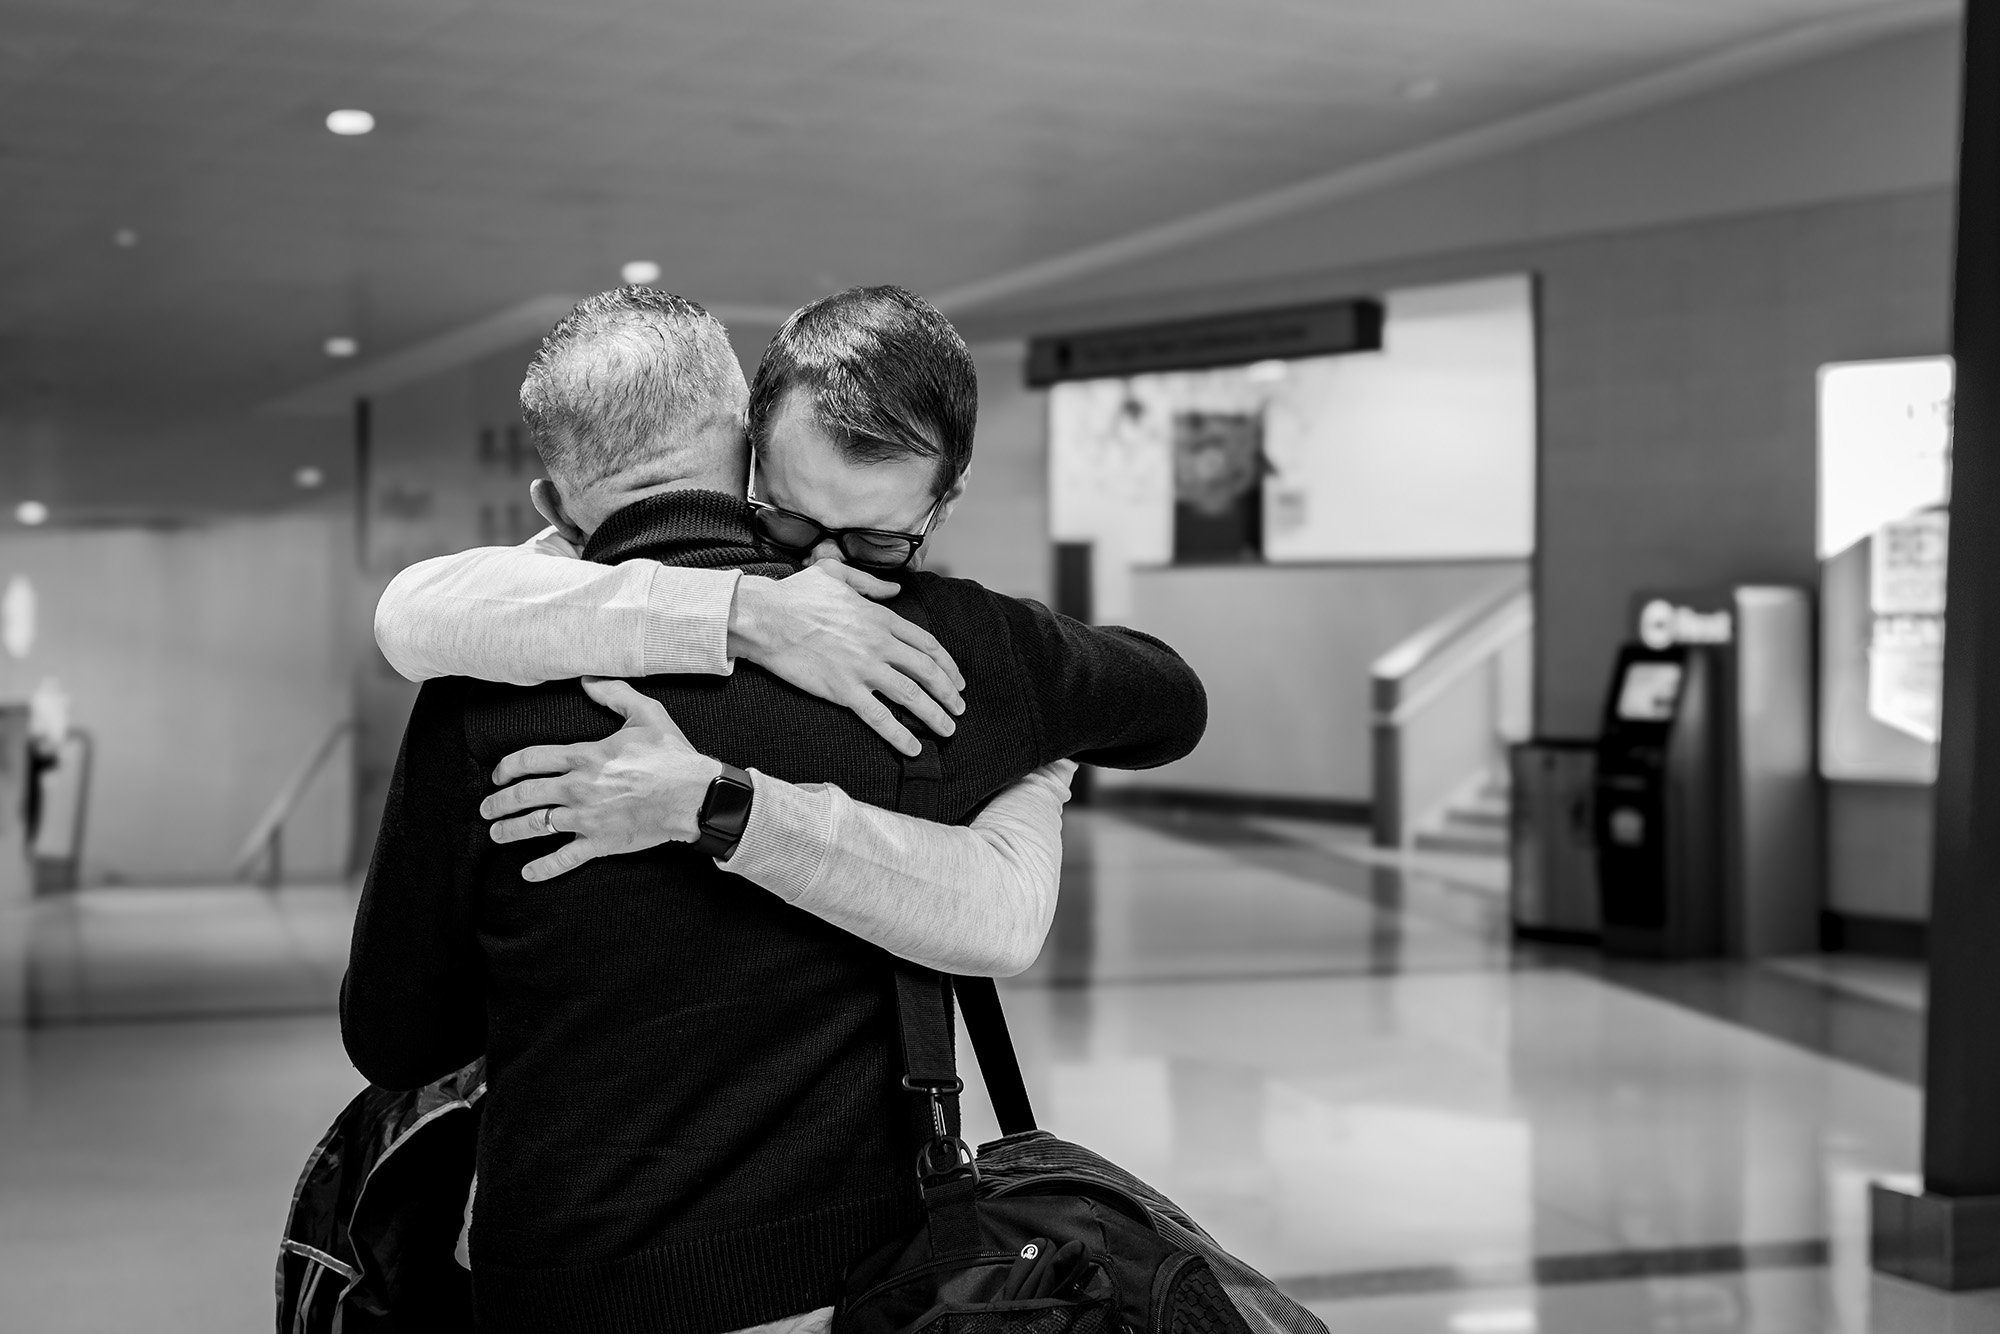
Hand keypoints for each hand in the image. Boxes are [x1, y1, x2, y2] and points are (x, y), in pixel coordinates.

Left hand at [479, 678, 722, 881]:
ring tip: (496, 834)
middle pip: (525, 794)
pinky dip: (543, 868)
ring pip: (535, 826)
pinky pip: (564, 859)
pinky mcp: (600, 842)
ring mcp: (586, 818)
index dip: (508, 767)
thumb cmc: (672, 755)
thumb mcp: (647, 713)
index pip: (530, 760)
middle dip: (499, 802)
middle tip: (487, 807)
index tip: (498, 774)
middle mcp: (578, 788)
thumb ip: (614, 693)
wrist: (695, 796)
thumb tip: (588, 679)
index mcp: (584, 756)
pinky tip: (527, 873)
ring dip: (510, 831)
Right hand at [728, 560, 964, 756]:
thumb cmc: (796, 595)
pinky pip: (880, 717)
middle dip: (949, 692)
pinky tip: (913, 748)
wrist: (766, 618)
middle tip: (959, 708)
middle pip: (927, 671)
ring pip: (911, 695)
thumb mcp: (837, 574)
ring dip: (935, 715)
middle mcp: (879, 643)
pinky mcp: (845, 690)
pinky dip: (899, 734)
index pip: (926, 644)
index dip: (946, 664)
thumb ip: (870, 583)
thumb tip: (895, 589)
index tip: (956, 678)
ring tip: (948, 729)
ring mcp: (864, 668)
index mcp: (880, 618)